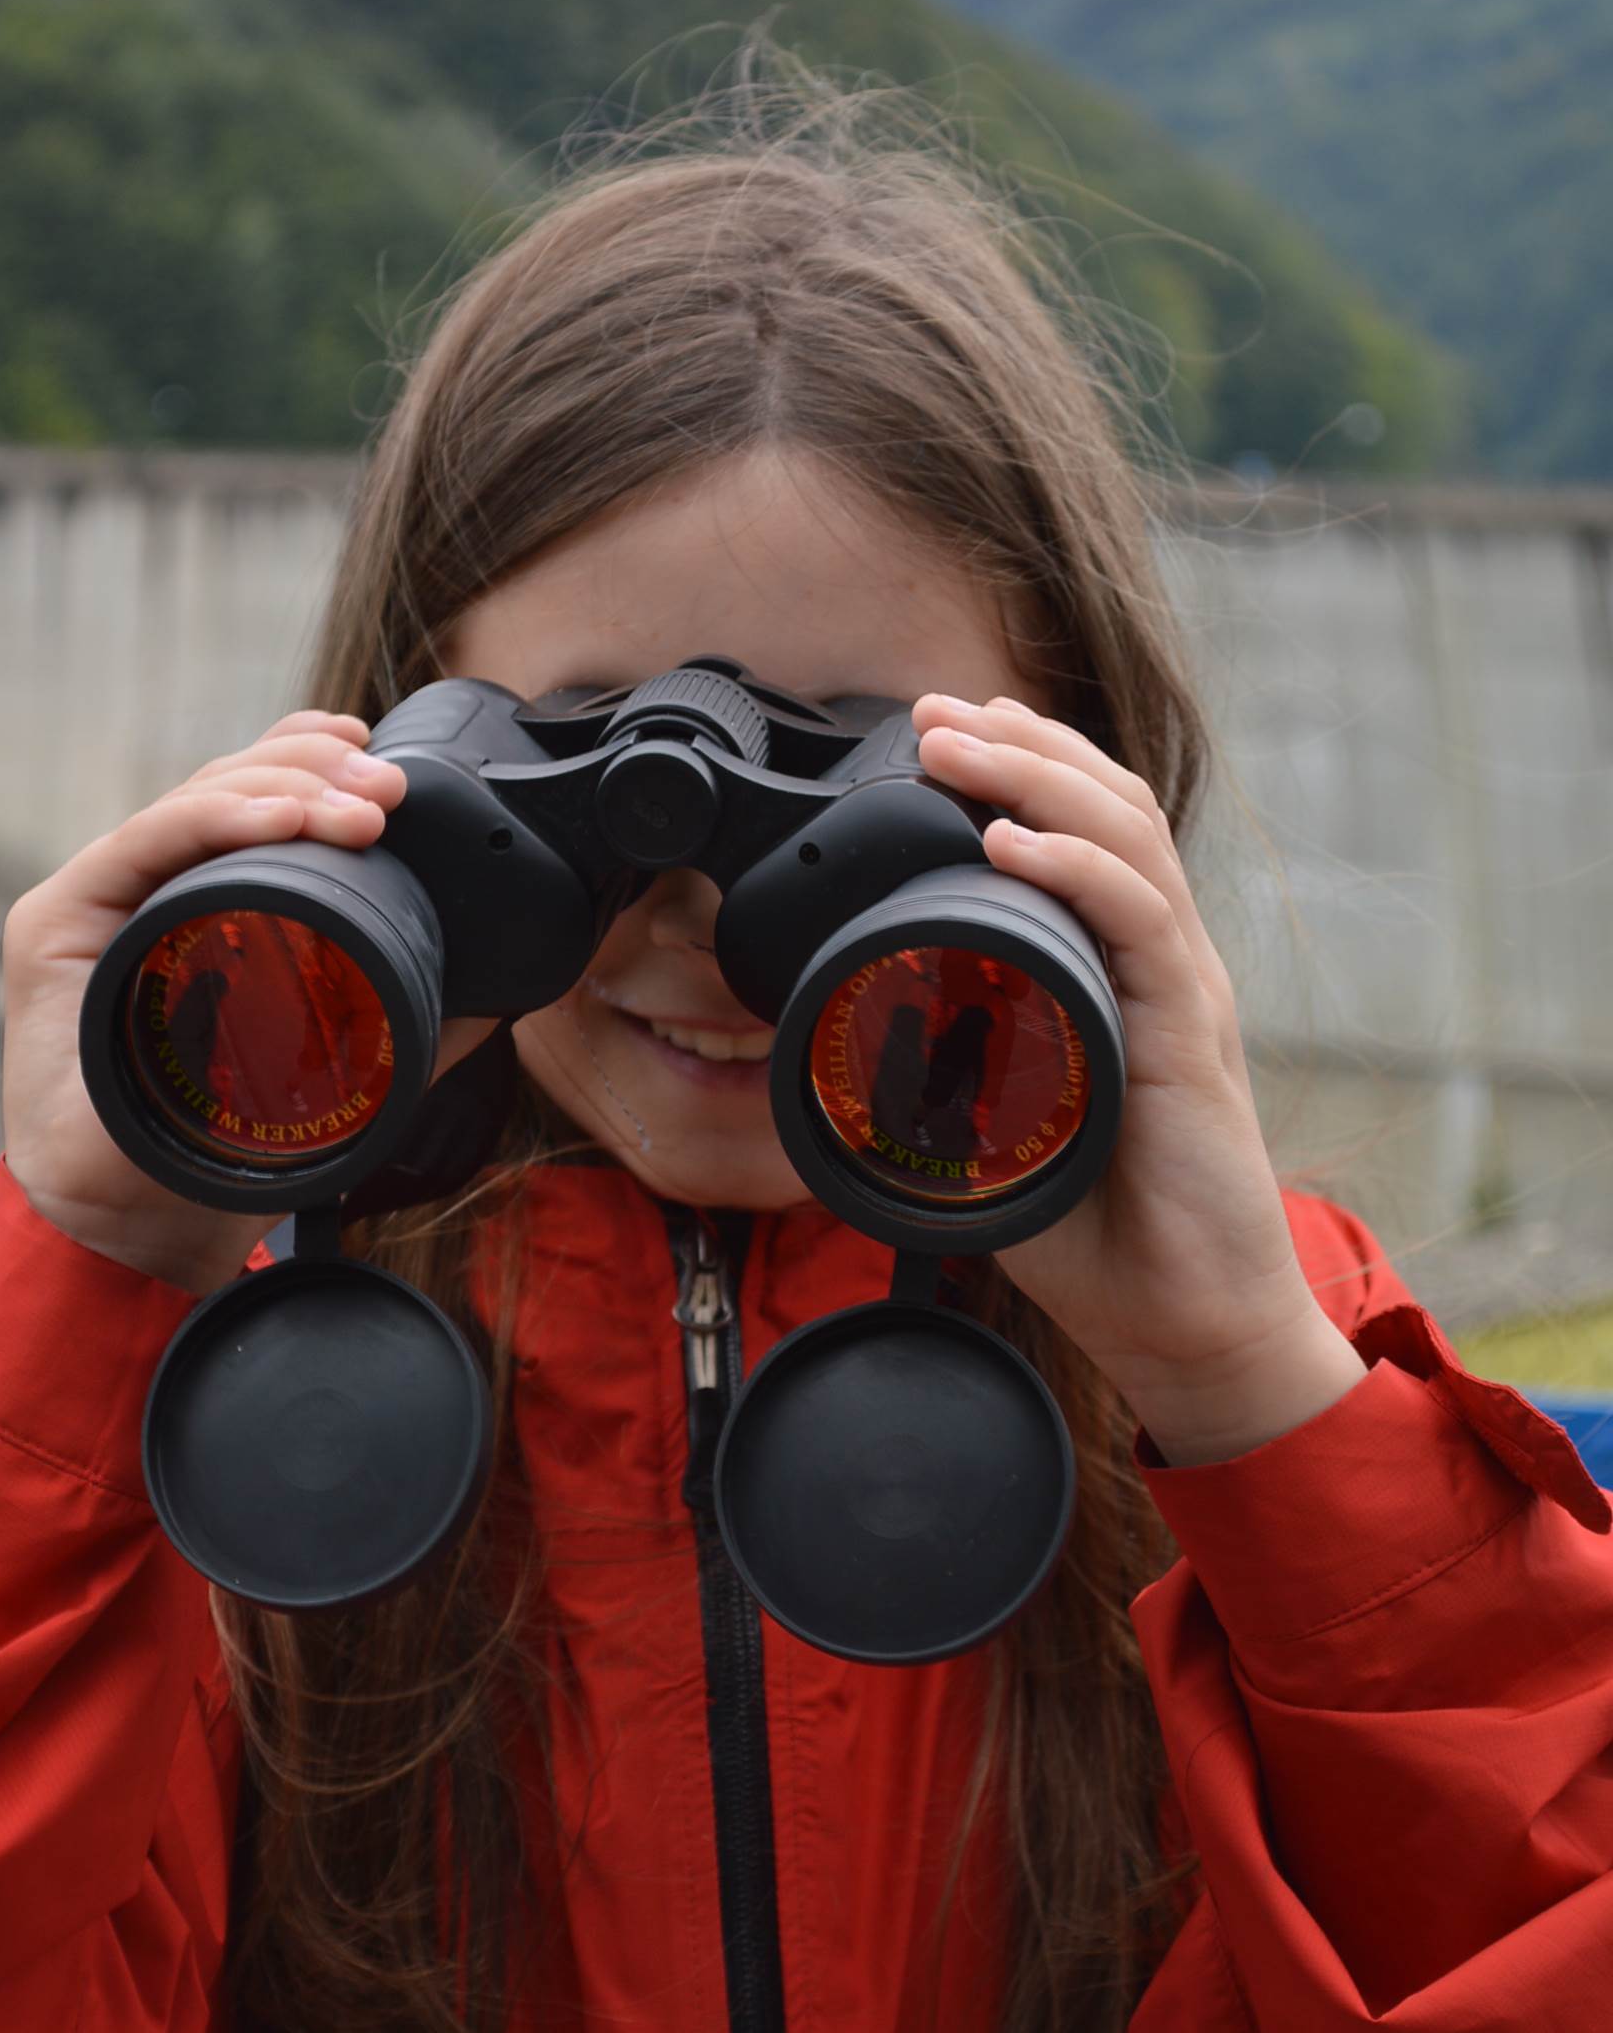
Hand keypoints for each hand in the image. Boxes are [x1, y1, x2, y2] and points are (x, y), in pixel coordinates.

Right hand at [2, 711, 491, 1294]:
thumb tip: (502, 989)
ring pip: (193, 801)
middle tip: (388, 789)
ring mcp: (98, 900)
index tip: (384, 764)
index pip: (256, 805)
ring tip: (359, 804)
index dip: (313, 764)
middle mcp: (145, 890)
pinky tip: (281, 819)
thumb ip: (408, 1020)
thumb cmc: (228, 1148)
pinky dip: (216, 820)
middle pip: (229, 787)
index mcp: (202, 906)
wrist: (143, 1225)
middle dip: (315, 770)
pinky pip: (144, 845)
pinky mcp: (55, 923)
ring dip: (284, 787)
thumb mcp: (344, 1067)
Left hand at [912, 693, 1364, 1464]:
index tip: (935, 731)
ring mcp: (1179, 989)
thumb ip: (946, 1075)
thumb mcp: (996, 1131)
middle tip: (930, 710)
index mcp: (1116, 970)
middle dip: (1016, 742)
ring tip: (957, 743)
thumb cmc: (1099, 1232)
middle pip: (1104, 806)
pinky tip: (1011, 842)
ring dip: (1034, 778)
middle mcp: (1157, 960)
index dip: (1017, 766)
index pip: (1081, 830)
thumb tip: (845, 1050)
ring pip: (1124, 840)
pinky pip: (1138, 925)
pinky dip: (1072, 871)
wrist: (1188, 1322)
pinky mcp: (1188, 1036)